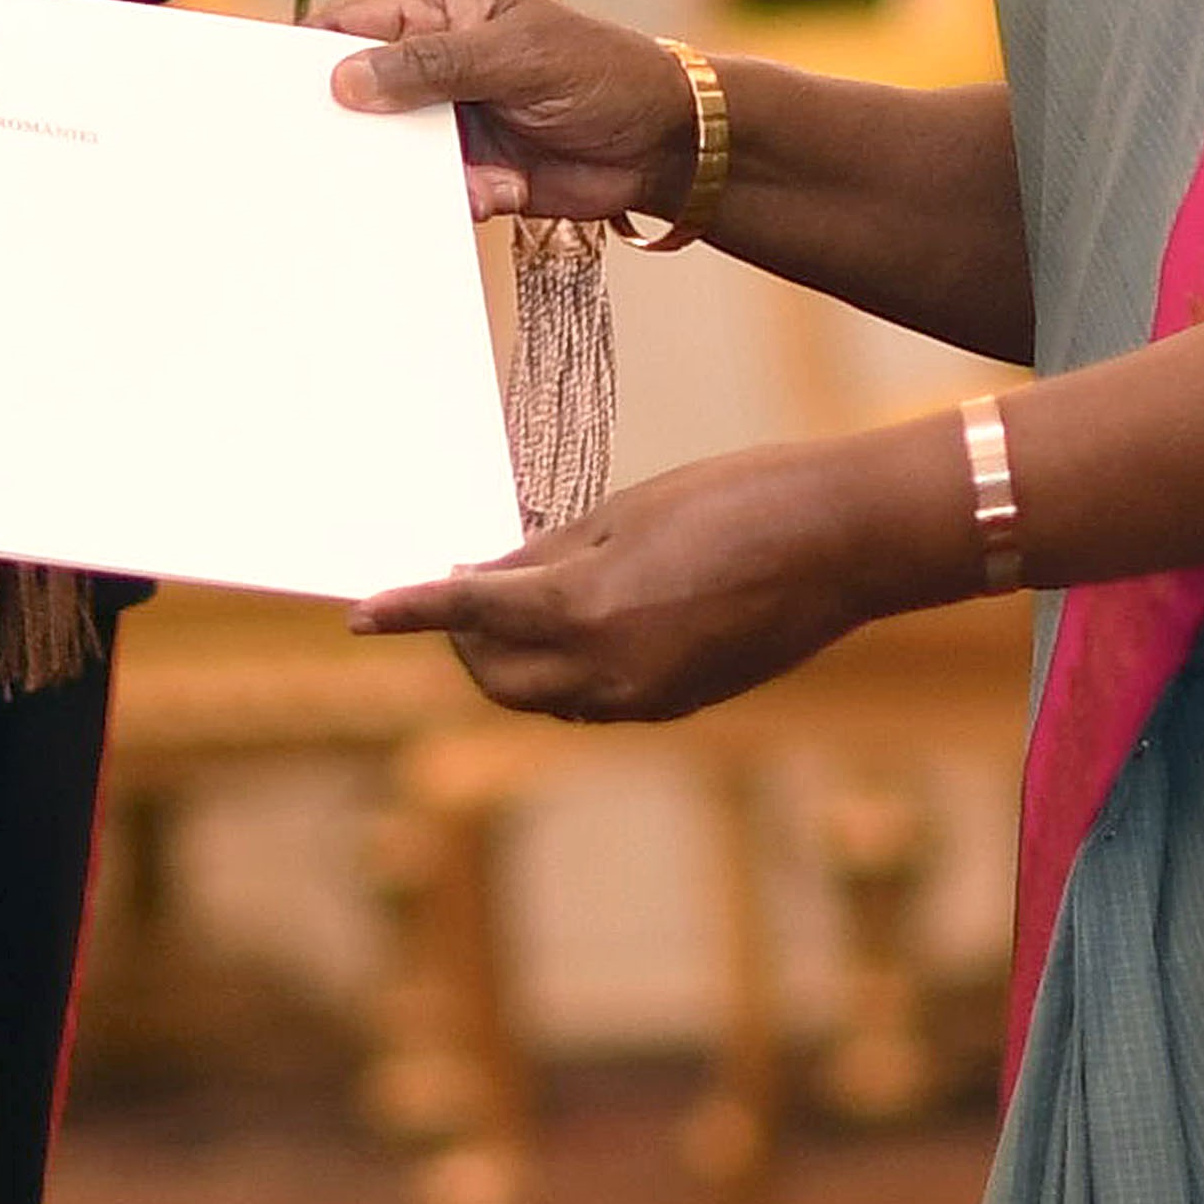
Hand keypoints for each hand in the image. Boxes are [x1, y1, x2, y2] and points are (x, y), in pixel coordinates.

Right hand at [316, 0, 686, 220]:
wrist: (660, 145)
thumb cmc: (601, 72)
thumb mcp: (515, 57)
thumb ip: (430, 64)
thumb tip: (347, 78)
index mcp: (430, 3)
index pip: (343, 25)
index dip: (312, 62)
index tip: (291, 103)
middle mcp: (425, 56)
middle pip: (352, 94)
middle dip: (358, 129)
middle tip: (359, 155)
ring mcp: (441, 114)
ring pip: (385, 151)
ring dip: (414, 172)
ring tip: (467, 175)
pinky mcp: (460, 165)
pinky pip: (424, 189)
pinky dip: (454, 196)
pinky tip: (498, 188)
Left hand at [352, 428, 947, 722]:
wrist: (842, 541)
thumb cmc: (736, 499)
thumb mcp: (625, 512)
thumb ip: (548, 554)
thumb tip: (489, 578)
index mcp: (587, 611)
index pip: (470, 617)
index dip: (410, 611)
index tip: (361, 611)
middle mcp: (608, 671)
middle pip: (496, 678)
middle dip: (462, 642)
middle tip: (458, 586)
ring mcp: (647, 698)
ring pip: (545, 696)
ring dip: (513, 660)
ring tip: (513, 602)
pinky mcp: (679, 704)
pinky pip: (596, 700)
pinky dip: (567, 670)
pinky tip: (579, 624)